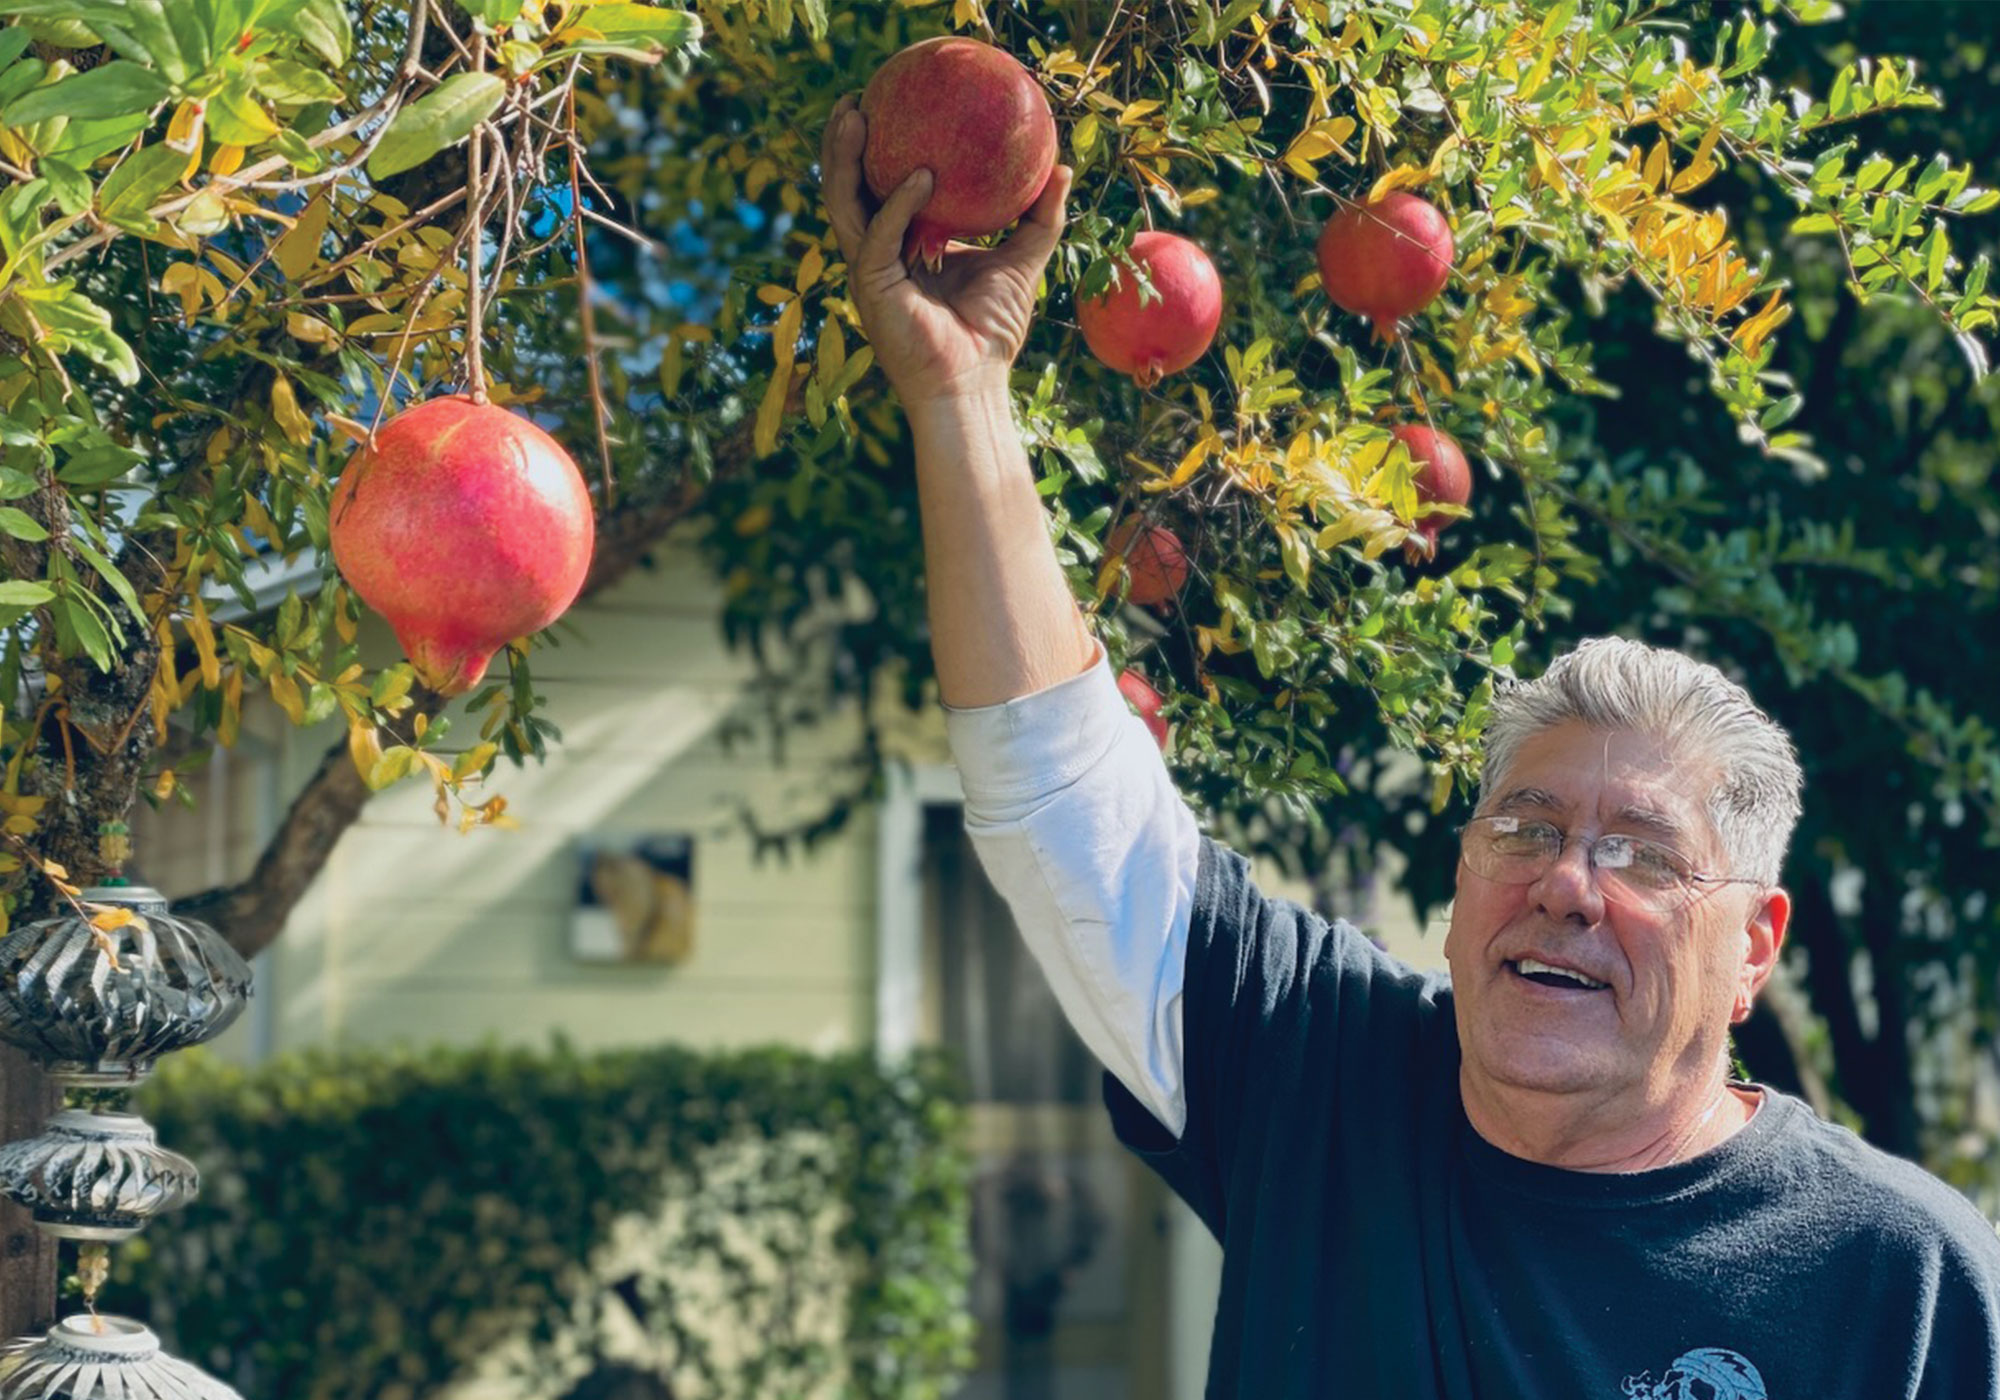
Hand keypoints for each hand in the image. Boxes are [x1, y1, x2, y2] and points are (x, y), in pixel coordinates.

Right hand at [819, 94, 1072, 407]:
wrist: (975, 382)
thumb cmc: (992, 331)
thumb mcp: (1022, 261)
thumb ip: (1039, 217)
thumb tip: (1063, 169)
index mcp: (903, 244)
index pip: (879, 187)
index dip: (875, 148)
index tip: (886, 103)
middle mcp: (879, 252)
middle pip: (848, 188)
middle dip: (842, 142)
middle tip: (857, 96)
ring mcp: (870, 270)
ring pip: (844, 203)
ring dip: (845, 158)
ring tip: (856, 114)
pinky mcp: (872, 287)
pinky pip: (880, 236)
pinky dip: (899, 204)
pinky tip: (921, 176)